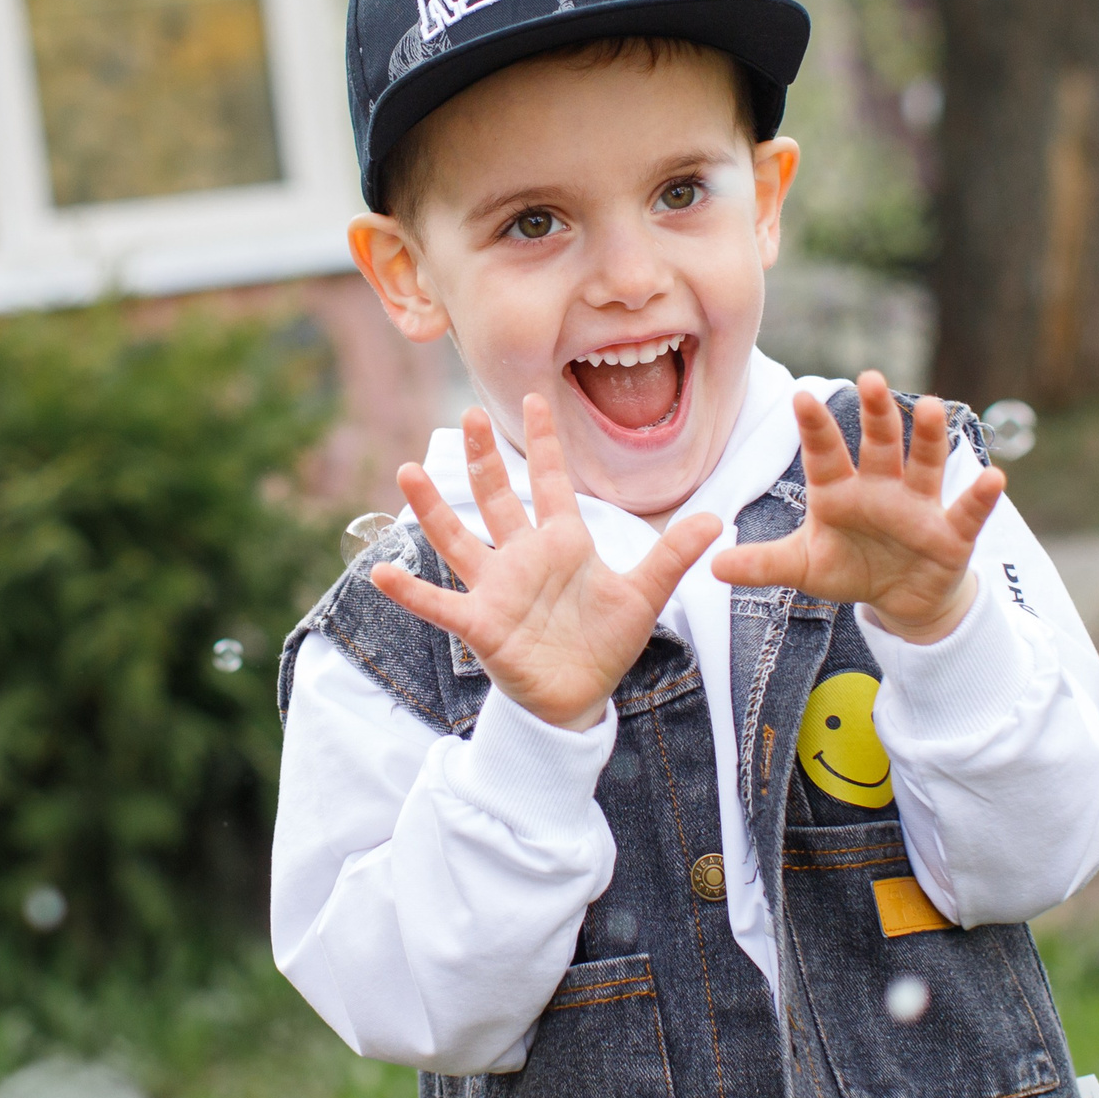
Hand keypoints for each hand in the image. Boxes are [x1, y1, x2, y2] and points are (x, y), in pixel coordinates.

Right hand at [371, 396, 719, 731]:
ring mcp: (497, 588)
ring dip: (433, 508)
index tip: (534, 399)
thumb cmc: (605, 642)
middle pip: (497, 497)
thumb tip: (717, 520)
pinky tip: (381, 573)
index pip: (551, 482)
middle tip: (466, 414)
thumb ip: (672, 556)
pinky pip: (439, 603)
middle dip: (483, 457)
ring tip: (408, 472)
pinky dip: (410, 592)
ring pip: (459, 538)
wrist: (580, 698)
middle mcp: (524, 557)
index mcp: (563, 543)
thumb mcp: (644, 596)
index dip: (542, 443)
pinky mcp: (481, 624)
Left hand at [710, 372, 1004, 644]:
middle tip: (870, 379)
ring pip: (923, 464)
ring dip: (926, 436)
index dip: (815, 428)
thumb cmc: (851, 568)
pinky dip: (980, 496)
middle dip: (875, 413)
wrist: (899, 599)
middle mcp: (881, 487)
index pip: (825, 454)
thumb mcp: (804, 568)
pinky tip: (994, 477)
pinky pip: (966, 511)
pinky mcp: (950, 533)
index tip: (800, 397)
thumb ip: (764, 564)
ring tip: (930, 405)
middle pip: (878, 444)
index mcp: (840, 490)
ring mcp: (918, 506)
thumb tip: (712, 566)